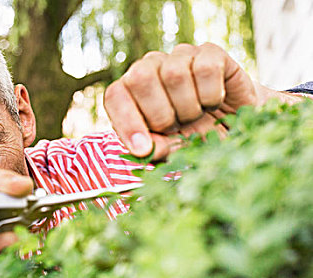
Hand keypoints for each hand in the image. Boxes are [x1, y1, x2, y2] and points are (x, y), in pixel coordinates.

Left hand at [105, 42, 260, 159]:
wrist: (235, 126)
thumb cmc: (194, 138)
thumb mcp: (173, 151)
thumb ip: (157, 150)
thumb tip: (145, 149)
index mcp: (130, 92)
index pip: (116, 96)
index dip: (127, 121)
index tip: (143, 148)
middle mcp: (149, 68)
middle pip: (141, 78)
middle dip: (161, 114)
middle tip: (177, 127)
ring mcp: (178, 56)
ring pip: (174, 74)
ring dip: (189, 107)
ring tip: (196, 116)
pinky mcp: (209, 52)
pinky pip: (206, 69)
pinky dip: (212, 94)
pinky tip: (214, 102)